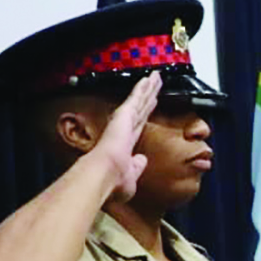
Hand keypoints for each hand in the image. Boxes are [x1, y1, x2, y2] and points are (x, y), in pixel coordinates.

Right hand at [96, 74, 160, 202]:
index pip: (139, 124)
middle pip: (140, 108)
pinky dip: (142, 88)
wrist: (104, 176)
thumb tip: (141, 161)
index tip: (151, 104)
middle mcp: (124, 129)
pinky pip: (136, 98)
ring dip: (148, 88)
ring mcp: (123, 121)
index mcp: (125, 144)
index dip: (145, 113)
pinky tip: (149, 79)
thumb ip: (136, 167)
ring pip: (140, 100)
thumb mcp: (130, 176)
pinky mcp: (124, 116)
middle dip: (148, 96)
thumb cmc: (113, 183)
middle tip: (155, 83)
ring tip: (156, 76)